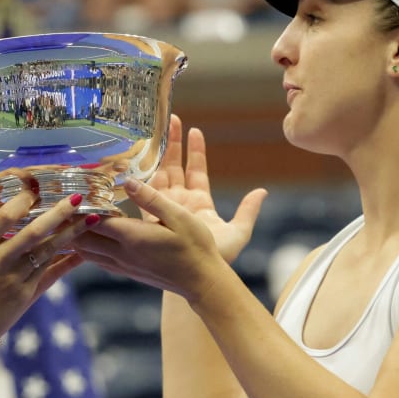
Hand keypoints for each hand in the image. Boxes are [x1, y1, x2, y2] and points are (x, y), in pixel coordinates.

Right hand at [0, 191, 87, 351]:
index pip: (4, 217)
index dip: (22, 201)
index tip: (35, 190)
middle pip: (33, 232)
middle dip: (58, 213)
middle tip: (78, 198)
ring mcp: (14, 278)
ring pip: (47, 252)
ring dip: (71, 234)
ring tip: (91, 219)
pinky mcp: (26, 294)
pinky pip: (50, 273)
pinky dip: (67, 260)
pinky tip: (84, 250)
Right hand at [146, 114, 266, 261]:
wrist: (196, 279)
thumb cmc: (217, 260)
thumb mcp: (238, 233)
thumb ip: (248, 211)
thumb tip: (263, 191)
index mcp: (200, 203)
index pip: (197, 171)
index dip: (196, 151)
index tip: (196, 130)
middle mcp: (179, 203)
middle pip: (175, 167)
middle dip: (172, 143)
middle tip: (171, 119)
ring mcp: (163, 207)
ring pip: (158, 173)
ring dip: (157, 152)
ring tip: (155, 129)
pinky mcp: (150, 215)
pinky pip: (143, 191)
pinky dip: (139, 174)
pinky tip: (136, 156)